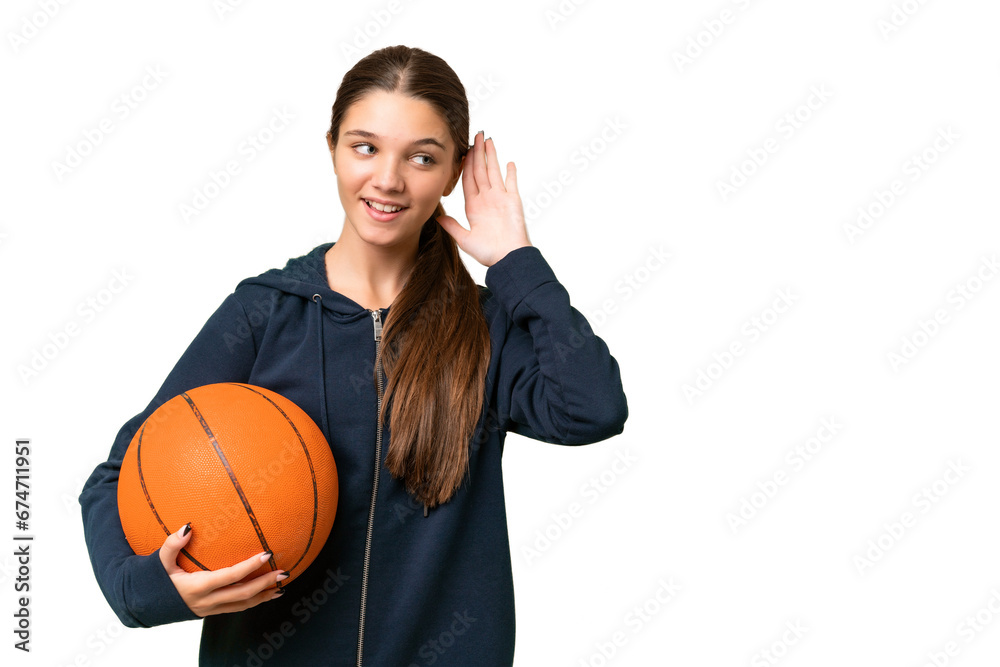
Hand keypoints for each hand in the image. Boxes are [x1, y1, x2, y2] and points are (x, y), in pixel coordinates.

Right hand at [158, 523, 286, 616]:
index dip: (250, 566)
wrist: (143, 604)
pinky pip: (235, 609)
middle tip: (284, 573)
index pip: (230, 576)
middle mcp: (205, 602)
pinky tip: (263, 594)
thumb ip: (172, 544)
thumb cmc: (153, 579)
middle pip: (242, 595)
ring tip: (281, 587)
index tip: (267, 554)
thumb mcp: (159, 560)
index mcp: (196, 587)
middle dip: (265, 584)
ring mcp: (209, 610)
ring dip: (262, 597)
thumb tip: (187, 527)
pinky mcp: (210, 613)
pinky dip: (251, 602)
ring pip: (241, 606)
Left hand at [436, 131, 531, 266]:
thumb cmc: (488, 253)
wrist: (508, 258)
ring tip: (488, 140)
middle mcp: (487, 199)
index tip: (462, 150)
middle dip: (477, 153)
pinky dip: (510, 173)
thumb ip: (452, 226)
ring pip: (494, 172)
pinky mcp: (513, 201)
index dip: (465, 164)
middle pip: (480, 170)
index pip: (468, 179)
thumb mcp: (464, 239)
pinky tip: (509, 162)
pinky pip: (511, 183)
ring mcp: (501, 198)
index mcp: (474, 206)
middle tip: (475, 136)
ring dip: (491, 156)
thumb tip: (437, 216)